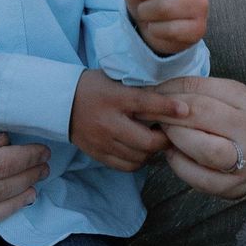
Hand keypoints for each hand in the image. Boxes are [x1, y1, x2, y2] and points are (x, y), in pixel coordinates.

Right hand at [70, 71, 196, 170]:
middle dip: (163, 139)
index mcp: (114, 98)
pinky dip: (138, 160)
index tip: (186, 111)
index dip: (168, 108)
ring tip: (153, 140)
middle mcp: (108, 122)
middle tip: (169, 133)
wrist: (59, 102)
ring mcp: (102, 141)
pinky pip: (126, 166)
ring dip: (151, 151)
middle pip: (146, 141)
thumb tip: (171, 97)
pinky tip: (139, 150)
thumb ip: (139, 89)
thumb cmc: (94, 87)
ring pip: (139, 156)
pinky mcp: (98, 154)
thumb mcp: (115, 80)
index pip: (145, 103)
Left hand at [159, 77, 245, 198]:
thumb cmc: (241, 120)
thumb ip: (198, 93)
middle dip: (167, 113)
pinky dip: (178, 164)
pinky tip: (173, 154)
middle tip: (150, 114)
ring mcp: (244, 160)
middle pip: (199, 114)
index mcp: (245, 101)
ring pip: (202, 148)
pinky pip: (198, 176)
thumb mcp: (228, 98)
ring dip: (174, 138)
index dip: (168, 91)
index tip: (151, 94)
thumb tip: (156, 93)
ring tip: (164, 134)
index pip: (198, 88)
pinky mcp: (233, 186)